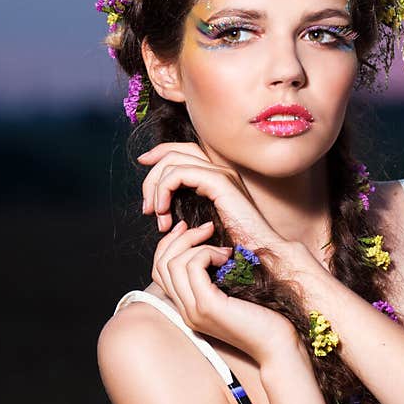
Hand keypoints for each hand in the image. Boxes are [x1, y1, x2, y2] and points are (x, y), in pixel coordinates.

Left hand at [139, 142, 286, 252]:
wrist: (261, 253)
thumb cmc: (236, 246)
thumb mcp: (204, 222)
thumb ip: (188, 207)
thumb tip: (163, 203)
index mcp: (219, 177)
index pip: (185, 150)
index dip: (160, 152)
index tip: (142, 164)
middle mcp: (221, 170)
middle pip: (176, 152)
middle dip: (152, 175)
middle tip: (147, 208)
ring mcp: (221, 173)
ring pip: (173, 161)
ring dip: (155, 187)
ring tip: (156, 214)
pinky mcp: (218, 181)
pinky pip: (178, 173)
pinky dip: (163, 190)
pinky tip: (164, 211)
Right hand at [151, 219, 298, 364]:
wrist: (277, 343)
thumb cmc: (264, 314)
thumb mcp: (233, 288)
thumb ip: (216, 272)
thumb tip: (210, 239)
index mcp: (188, 306)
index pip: (160, 270)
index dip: (170, 243)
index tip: (190, 227)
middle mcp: (185, 310)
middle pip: (162, 264)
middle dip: (182, 238)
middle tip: (207, 228)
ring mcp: (193, 310)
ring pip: (174, 263)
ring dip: (198, 245)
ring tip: (225, 250)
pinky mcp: (206, 306)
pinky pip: (192, 267)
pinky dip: (207, 253)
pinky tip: (227, 257)